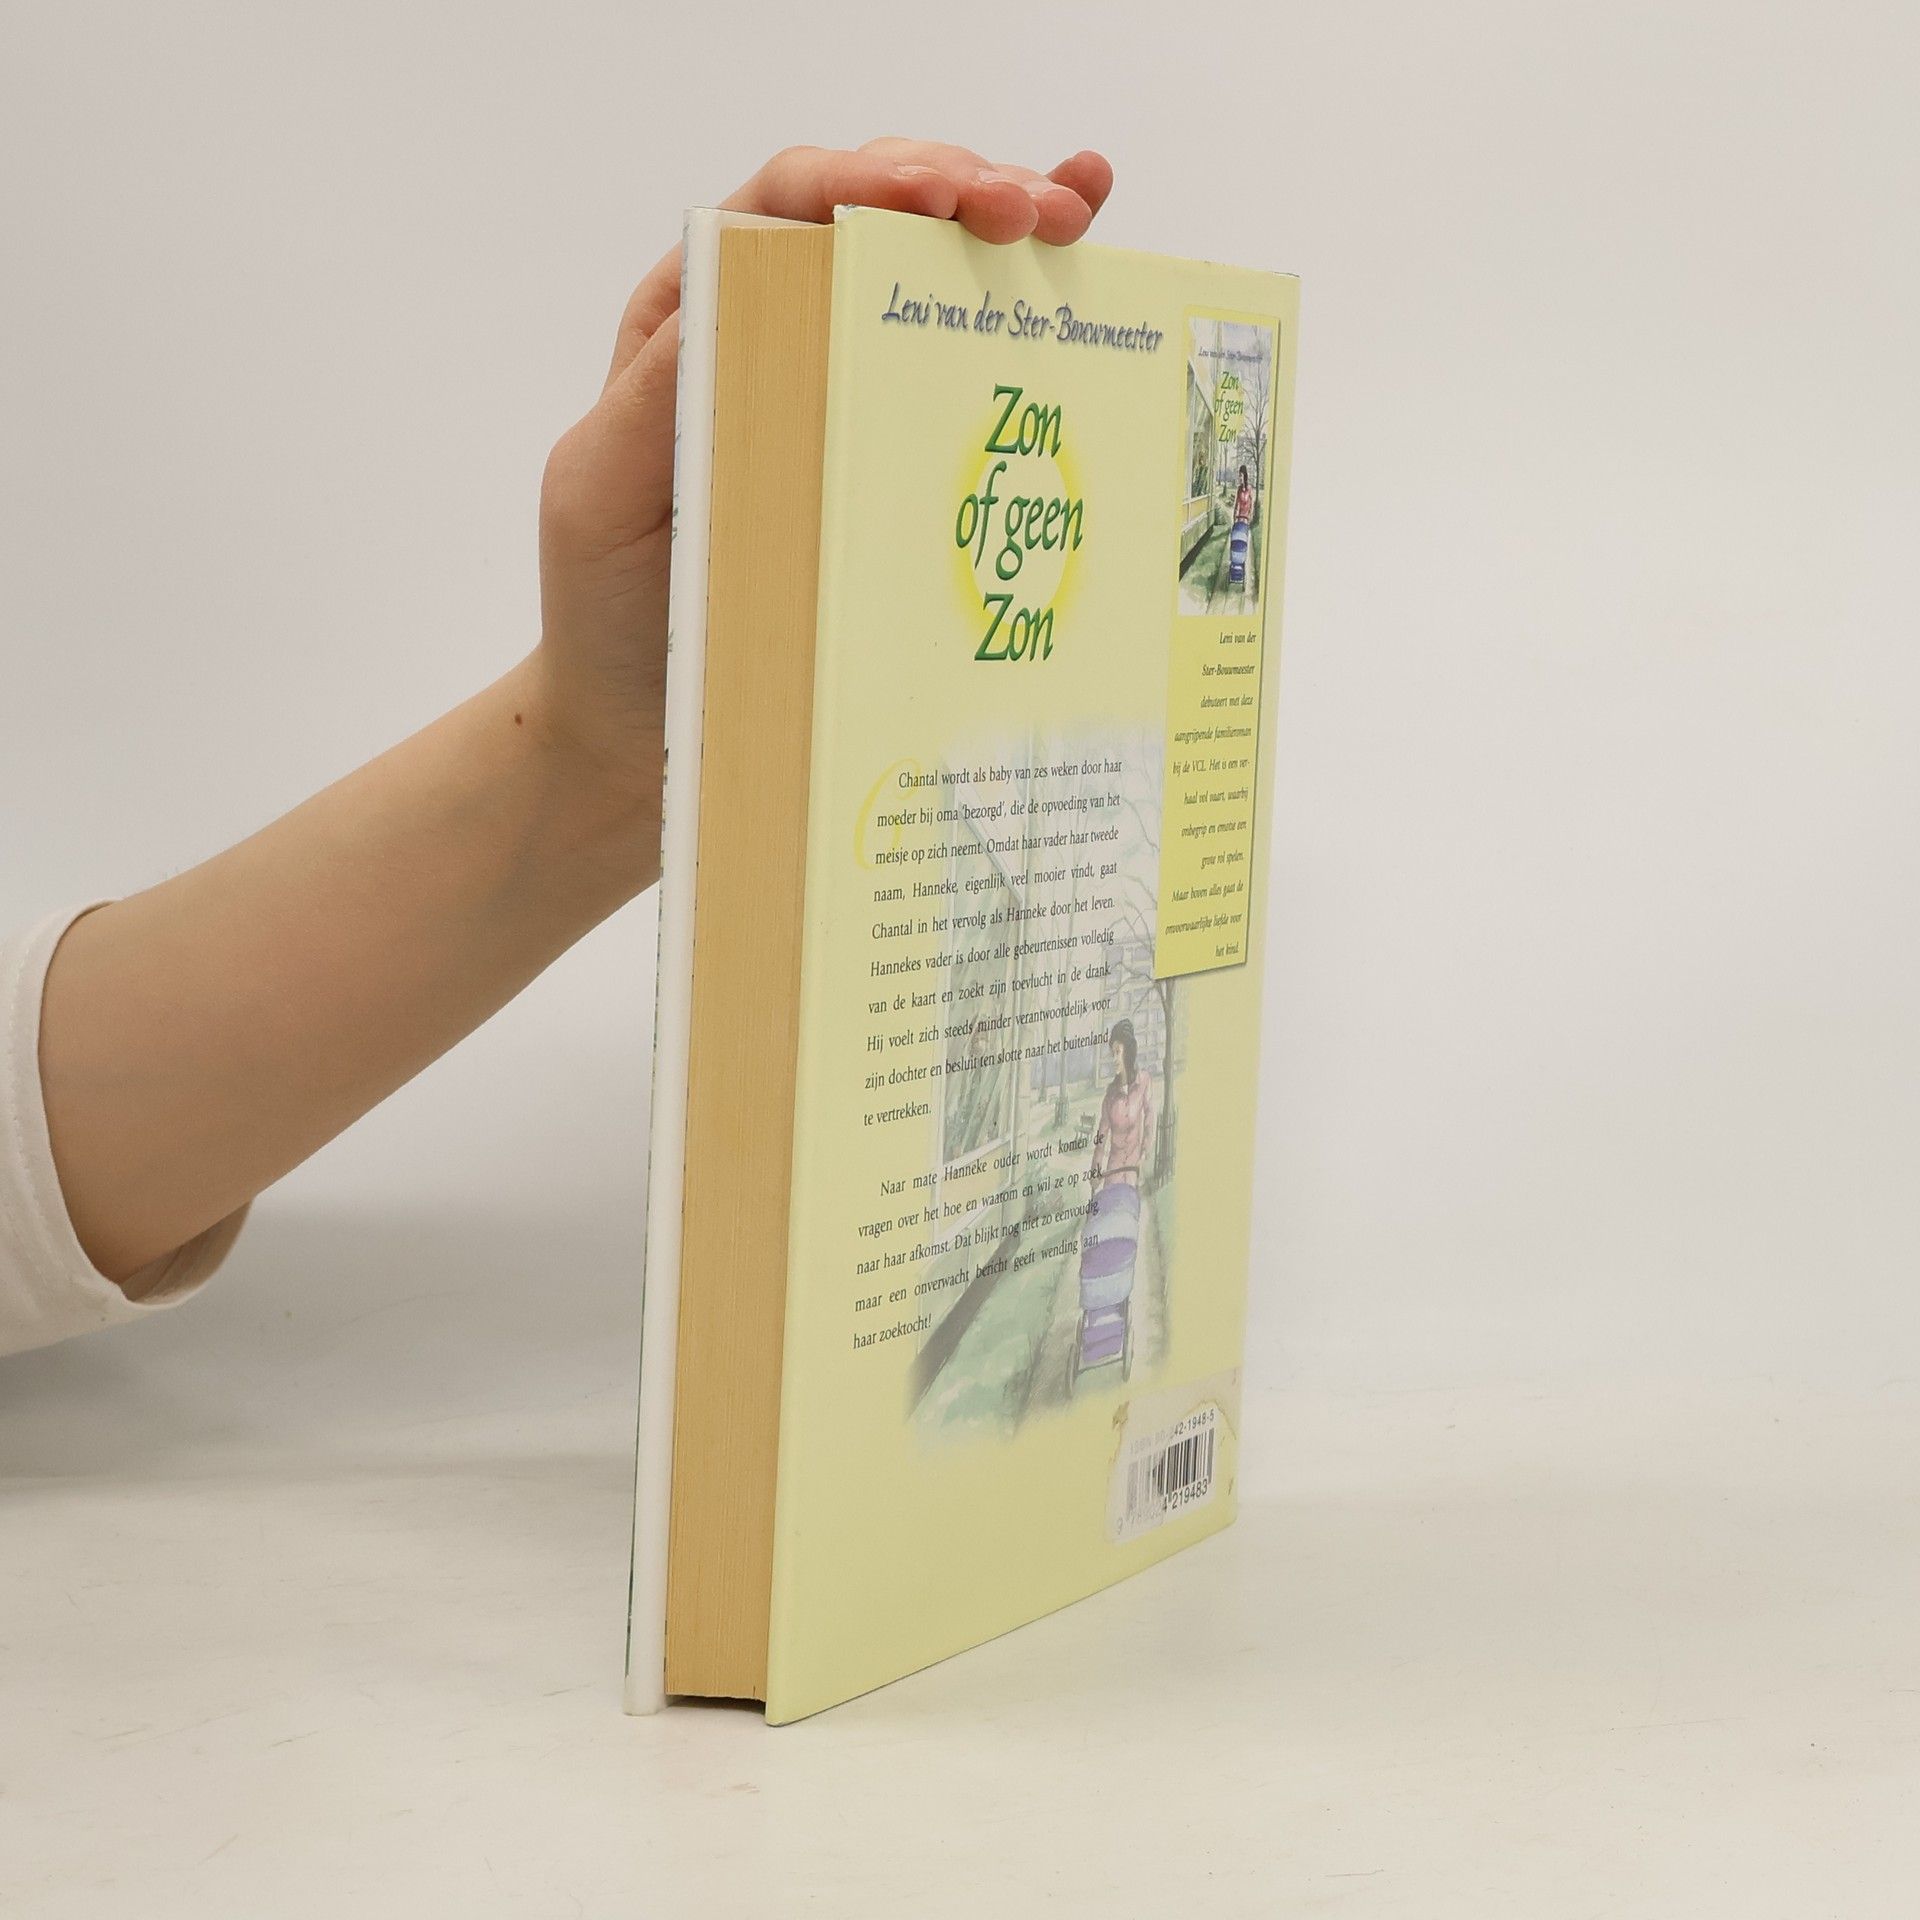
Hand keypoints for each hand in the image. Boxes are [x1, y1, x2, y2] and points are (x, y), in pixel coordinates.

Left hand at [527, 139, 1114, 808]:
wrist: (645, 721)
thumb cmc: (611, 608)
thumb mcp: (604, 496)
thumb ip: (656, 399)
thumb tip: (732, 300)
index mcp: (701, 321)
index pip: (785, 209)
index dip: (863, 180)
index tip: (933, 193)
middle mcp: (777, 333)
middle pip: (876, 216)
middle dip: (960, 188)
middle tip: (1031, 210)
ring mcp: (845, 386)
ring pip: (930, 269)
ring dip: (1009, 223)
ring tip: (1074, 214)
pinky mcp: (896, 449)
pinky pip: (962, 358)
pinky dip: (1027, 292)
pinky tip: (1089, 236)